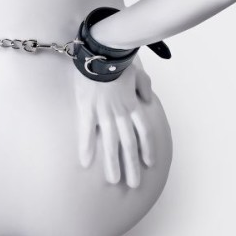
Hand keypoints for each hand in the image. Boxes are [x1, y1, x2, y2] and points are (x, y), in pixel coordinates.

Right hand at [75, 59, 155, 187]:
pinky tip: (85, 163)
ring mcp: (104, 113)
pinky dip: (87, 148)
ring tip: (114, 181)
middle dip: (132, 166)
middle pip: (129, 144)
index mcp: (133, 105)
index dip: (146, 149)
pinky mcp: (87, 109)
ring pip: (111, 143)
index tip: (150, 163)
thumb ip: (145, 87)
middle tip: (134, 184)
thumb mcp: (138, 72)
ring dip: (113, 164)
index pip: (143, 132)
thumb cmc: (120, 59)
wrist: (103, 51)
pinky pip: (87, 132)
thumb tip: (148, 100)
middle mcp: (120, 113)